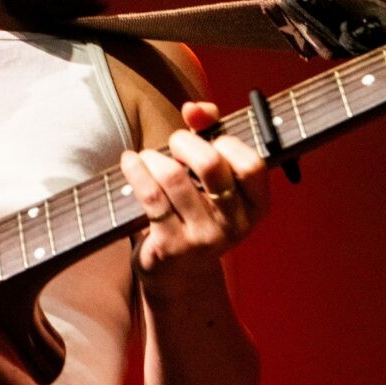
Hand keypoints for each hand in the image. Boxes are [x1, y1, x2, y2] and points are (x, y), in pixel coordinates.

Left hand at [121, 101, 268, 294]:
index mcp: (255, 205)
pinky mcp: (171, 246)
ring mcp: (203, 238)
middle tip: (175, 145)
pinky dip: (136, 170)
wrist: (179, 275)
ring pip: (174, 177)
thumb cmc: (196, 208)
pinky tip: (130, 162)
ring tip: (149, 158)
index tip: (209, 138)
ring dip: (154, 157)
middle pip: (211, 164)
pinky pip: (150, 196)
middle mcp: (235, 225)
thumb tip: (194, 109)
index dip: (226, 141)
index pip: (252, 164)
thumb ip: (210, 131)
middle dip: (184, 142)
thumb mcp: (212, 176)